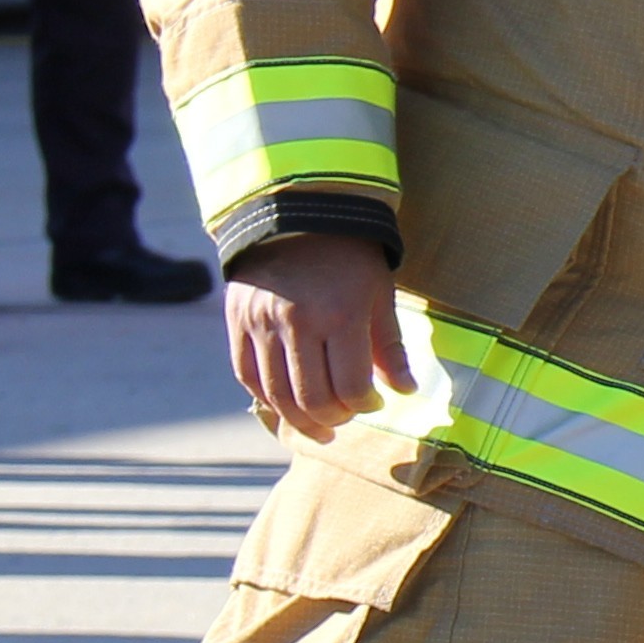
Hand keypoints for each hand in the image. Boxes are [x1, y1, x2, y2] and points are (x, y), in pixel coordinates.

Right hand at [225, 234, 406, 439]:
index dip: (366, 406)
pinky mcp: (237, 322)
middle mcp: (298, 322)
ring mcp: (262, 324)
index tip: (374, 403)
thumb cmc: (349, 257)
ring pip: (277, 395)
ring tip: (318, 426)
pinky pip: (247, 376)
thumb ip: (390, 346)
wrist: (294, 215)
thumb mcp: (380, 294)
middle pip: (312, 399)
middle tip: (344, 420)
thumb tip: (406, 391)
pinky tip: (286, 406)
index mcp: (341, 315)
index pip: (352, 387)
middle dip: (333, 419)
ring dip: (299, 421)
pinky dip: (267, 399)